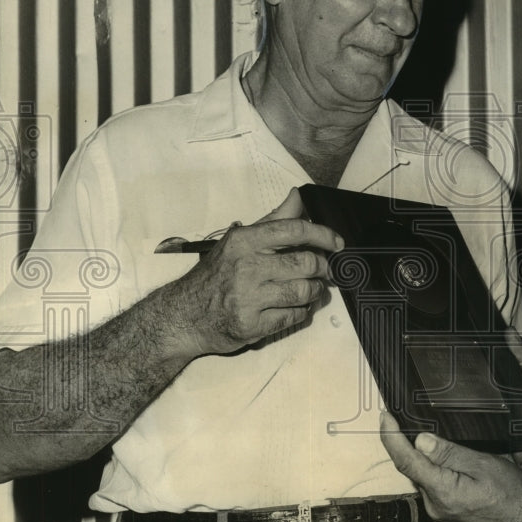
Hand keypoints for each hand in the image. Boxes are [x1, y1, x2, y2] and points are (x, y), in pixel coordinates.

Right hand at [161, 189, 343, 356]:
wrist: (184, 315)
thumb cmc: (218, 275)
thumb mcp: (240, 241)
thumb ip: (274, 220)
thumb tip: (298, 196)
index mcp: (245, 241)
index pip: (295, 230)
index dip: (323, 235)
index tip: (338, 243)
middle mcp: (246, 267)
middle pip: (306, 263)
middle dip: (322, 268)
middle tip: (323, 271)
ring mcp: (248, 298)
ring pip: (304, 292)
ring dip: (315, 291)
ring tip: (310, 289)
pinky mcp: (252, 326)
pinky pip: (294, 316)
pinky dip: (302, 312)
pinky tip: (295, 307)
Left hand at [380, 411, 521, 521]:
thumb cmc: (512, 495)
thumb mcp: (484, 465)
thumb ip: (450, 453)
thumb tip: (420, 440)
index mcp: (442, 492)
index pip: (406, 461)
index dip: (392, 437)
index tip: (385, 417)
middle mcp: (435, 506)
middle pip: (414, 468)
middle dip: (412, 444)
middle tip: (413, 418)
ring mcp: (440, 513)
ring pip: (426, 477)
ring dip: (429, 458)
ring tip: (439, 437)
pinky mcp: (448, 515)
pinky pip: (435, 486)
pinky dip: (437, 470)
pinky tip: (449, 459)